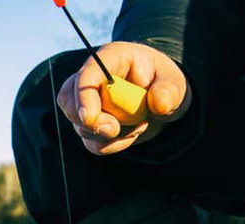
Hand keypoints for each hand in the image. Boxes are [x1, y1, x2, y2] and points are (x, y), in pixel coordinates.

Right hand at [57, 42, 190, 155]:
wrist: (163, 100)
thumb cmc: (165, 83)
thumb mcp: (174, 83)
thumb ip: (168, 90)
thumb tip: (158, 104)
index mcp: (111, 58)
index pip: (86, 75)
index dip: (83, 96)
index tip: (90, 118)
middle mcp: (92, 78)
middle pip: (69, 101)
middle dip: (91, 122)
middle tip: (116, 129)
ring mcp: (87, 102)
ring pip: (80, 126)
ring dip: (111, 135)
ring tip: (138, 122)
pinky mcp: (89, 123)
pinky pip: (91, 142)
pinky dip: (112, 144)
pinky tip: (130, 132)